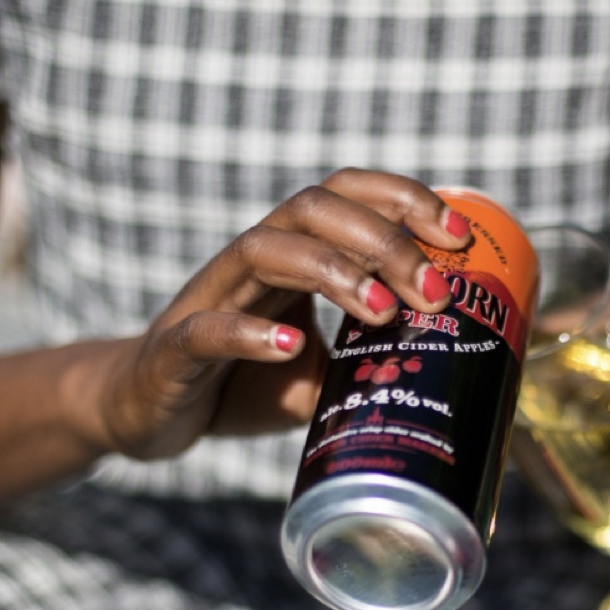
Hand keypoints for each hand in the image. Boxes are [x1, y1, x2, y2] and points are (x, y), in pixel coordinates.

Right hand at [78, 169, 472, 459]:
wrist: (148, 414)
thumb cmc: (242, 384)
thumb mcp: (323, 375)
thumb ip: (372, 364)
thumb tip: (454, 377)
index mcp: (290, 255)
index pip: (346, 195)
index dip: (402, 200)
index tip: (461, 236)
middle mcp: (250, 262)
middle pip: (314, 209)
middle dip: (383, 239)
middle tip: (436, 291)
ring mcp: (209, 299)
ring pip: (264, 248)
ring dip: (332, 273)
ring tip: (383, 314)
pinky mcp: (174, 349)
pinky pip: (208, 327)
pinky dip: (251, 332)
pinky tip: (292, 345)